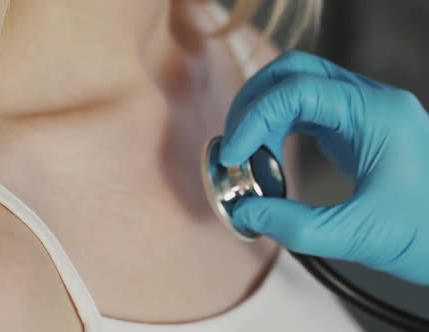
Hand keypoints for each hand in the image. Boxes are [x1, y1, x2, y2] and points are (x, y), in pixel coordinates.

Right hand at [219, 51, 428, 284]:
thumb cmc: (428, 237)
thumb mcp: (359, 236)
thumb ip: (294, 227)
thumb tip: (245, 212)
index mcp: (379, 115)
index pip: (299, 91)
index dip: (254, 119)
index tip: (232, 156)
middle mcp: (373, 101)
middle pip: (296, 71)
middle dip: (254, 103)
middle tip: (233, 145)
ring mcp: (366, 111)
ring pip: (299, 85)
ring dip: (264, 113)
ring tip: (248, 155)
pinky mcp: (358, 127)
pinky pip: (308, 109)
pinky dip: (279, 126)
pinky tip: (269, 155)